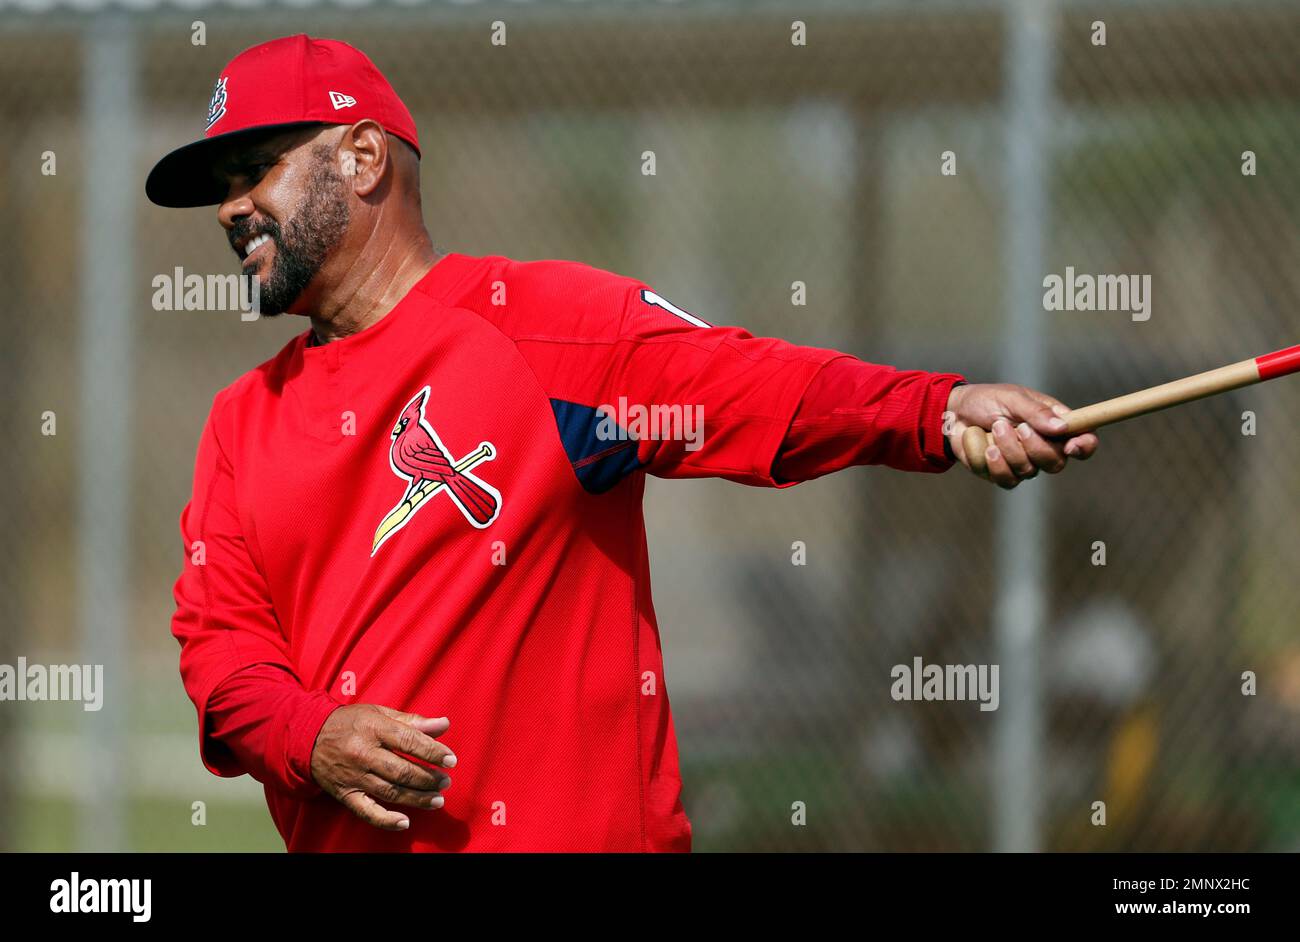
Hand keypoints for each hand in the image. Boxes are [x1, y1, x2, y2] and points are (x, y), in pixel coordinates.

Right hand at [309, 703, 454, 830]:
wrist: (307, 737)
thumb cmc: (351, 722)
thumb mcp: (379, 713)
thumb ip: (412, 721)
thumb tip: (444, 725)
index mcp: (373, 728)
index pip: (409, 741)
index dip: (433, 752)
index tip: (451, 760)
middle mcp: (363, 753)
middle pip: (401, 771)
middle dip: (428, 778)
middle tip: (446, 782)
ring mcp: (353, 776)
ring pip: (390, 792)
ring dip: (417, 798)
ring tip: (437, 800)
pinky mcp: (345, 794)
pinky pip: (366, 811)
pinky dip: (386, 820)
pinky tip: (404, 822)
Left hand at [945, 383, 1098, 488]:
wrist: (952, 414)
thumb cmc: (986, 401)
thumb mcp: (1012, 398)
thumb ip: (1036, 412)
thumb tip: (1062, 427)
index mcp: (1054, 424)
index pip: (1084, 440)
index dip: (1085, 446)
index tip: (1072, 445)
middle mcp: (1043, 447)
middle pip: (1057, 463)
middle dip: (1035, 446)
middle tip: (1018, 427)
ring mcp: (1023, 463)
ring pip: (1028, 471)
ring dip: (1008, 448)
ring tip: (993, 428)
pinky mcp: (1002, 475)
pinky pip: (1005, 479)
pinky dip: (990, 460)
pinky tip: (982, 444)